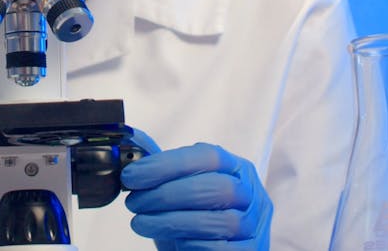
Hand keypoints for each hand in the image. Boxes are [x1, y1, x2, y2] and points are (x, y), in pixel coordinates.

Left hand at [121, 141, 272, 250]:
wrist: (206, 250)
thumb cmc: (194, 216)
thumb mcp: (181, 187)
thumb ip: (165, 169)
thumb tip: (133, 147)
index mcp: (236, 168)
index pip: (208, 156)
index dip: (168, 164)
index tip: (132, 176)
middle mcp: (251, 193)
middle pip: (215, 187)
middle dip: (167, 194)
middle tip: (134, 203)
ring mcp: (255, 225)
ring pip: (219, 220)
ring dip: (172, 221)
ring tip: (141, 223)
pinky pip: (221, 248)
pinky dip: (192, 245)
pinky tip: (172, 242)